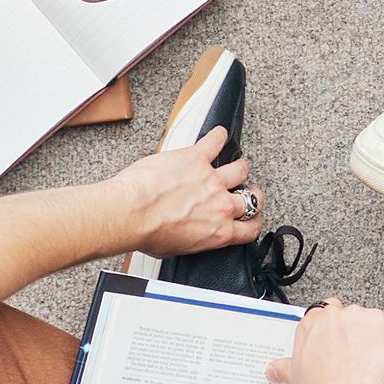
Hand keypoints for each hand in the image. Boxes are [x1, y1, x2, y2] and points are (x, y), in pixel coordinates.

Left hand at [108, 128, 261, 256]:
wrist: (130, 213)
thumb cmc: (146, 232)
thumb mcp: (176, 248)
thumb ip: (193, 239)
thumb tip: (188, 235)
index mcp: (218, 231)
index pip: (250, 228)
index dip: (253, 222)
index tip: (251, 219)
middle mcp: (220, 205)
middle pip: (253, 198)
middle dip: (251, 195)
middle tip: (246, 192)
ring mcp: (211, 179)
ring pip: (240, 169)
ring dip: (238, 168)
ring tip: (235, 165)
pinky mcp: (196, 158)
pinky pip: (215, 141)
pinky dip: (218, 137)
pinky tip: (218, 135)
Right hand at [267, 301, 383, 383]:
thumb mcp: (295, 377)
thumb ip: (283, 368)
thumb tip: (273, 370)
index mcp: (310, 324)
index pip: (321, 314)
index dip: (332, 329)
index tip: (337, 342)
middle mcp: (332, 316)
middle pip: (346, 314)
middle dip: (352, 330)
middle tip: (355, 353)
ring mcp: (357, 317)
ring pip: (368, 321)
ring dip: (372, 336)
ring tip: (371, 361)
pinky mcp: (380, 322)